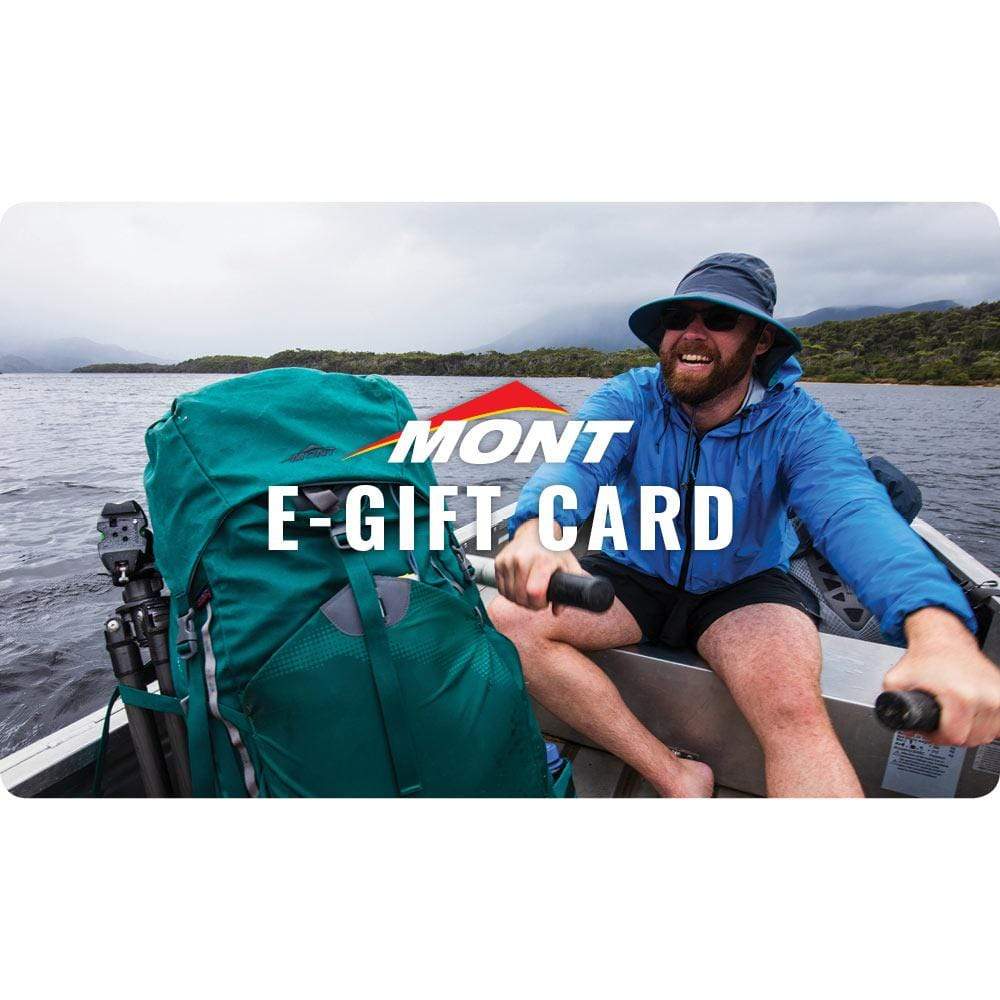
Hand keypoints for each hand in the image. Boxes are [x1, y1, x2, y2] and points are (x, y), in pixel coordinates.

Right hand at [494, 519, 584, 610]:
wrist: (536, 531)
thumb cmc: (552, 549)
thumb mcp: (568, 566)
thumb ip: (569, 589)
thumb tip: (558, 610)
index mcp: (542, 560)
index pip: (534, 592)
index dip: (539, 603)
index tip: (544, 601)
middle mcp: (523, 559)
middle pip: (521, 597)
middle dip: (530, 604)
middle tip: (538, 598)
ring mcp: (508, 560)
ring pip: (509, 595)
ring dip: (519, 600)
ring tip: (529, 592)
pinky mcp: (499, 562)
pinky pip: (501, 589)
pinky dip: (510, 593)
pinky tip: (520, 586)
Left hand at [884, 607, 999, 745]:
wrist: (945, 637)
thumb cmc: (926, 656)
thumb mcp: (897, 678)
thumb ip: (891, 702)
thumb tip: (901, 724)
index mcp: (960, 696)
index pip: (954, 737)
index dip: (937, 737)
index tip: (931, 730)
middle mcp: (985, 697)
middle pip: (972, 738)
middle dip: (952, 734)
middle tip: (940, 719)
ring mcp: (998, 695)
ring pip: (987, 734)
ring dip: (970, 730)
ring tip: (955, 715)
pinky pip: (999, 724)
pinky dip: (987, 724)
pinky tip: (973, 716)